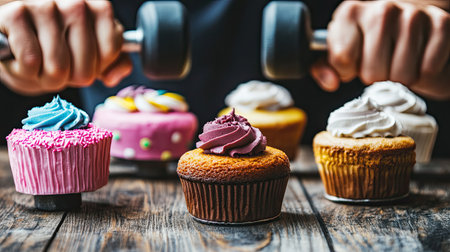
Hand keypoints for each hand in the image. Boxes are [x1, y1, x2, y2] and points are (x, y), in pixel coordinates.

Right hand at [0, 0, 131, 94]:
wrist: (14, 39)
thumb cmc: (56, 48)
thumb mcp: (93, 55)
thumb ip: (114, 63)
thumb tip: (113, 76)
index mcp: (99, 9)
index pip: (110, 51)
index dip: (94, 68)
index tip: (81, 62)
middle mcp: (75, 3)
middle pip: (85, 67)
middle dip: (69, 78)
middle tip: (56, 68)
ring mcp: (44, 6)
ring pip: (58, 67)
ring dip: (46, 78)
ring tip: (40, 64)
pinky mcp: (15, 14)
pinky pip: (30, 61)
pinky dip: (26, 71)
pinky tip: (22, 58)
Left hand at [310, 0, 449, 99]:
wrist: (411, 27)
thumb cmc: (371, 45)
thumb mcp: (342, 54)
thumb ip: (326, 69)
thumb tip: (330, 81)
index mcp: (350, 13)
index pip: (342, 59)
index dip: (347, 71)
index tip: (353, 64)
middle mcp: (381, 9)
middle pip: (372, 73)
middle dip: (375, 78)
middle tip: (379, 66)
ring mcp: (412, 15)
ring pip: (401, 75)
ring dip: (399, 80)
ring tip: (397, 64)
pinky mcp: (441, 24)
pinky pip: (427, 71)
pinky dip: (423, 75)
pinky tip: (418, 61)